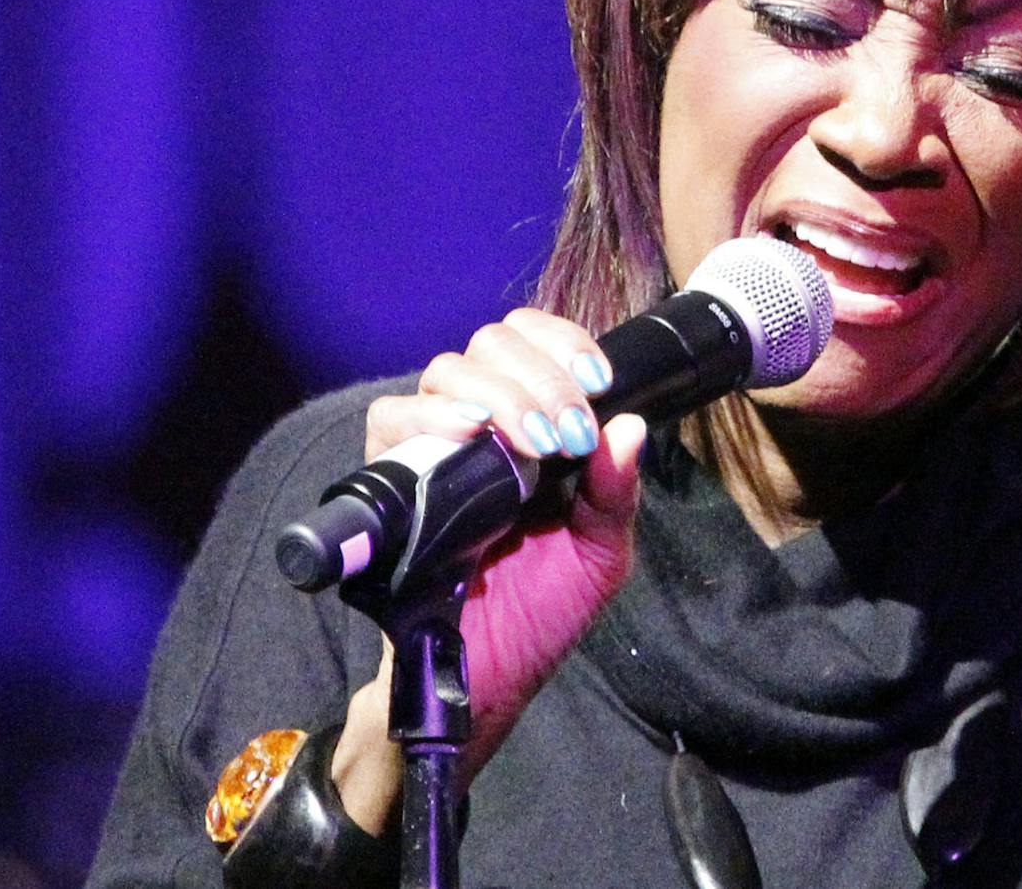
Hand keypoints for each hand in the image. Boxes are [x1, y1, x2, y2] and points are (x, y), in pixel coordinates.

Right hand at [329, 309, 645, 831]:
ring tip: (534, 443)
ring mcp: (430, 449)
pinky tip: (470, 433)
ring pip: (446, 373)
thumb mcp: (600, 555)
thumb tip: (631, 427)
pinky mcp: (390, 481)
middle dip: (540, 377)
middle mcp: (478, 427)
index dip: (561, 343)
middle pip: (488, 345)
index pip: (530, 341)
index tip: (597, 381)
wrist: (485, 680)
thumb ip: (615, 494)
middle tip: (569, 431)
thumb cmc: (541, 615)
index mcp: (530, 428)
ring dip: (501, 394)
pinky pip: (391, 420)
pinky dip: (431, 416)